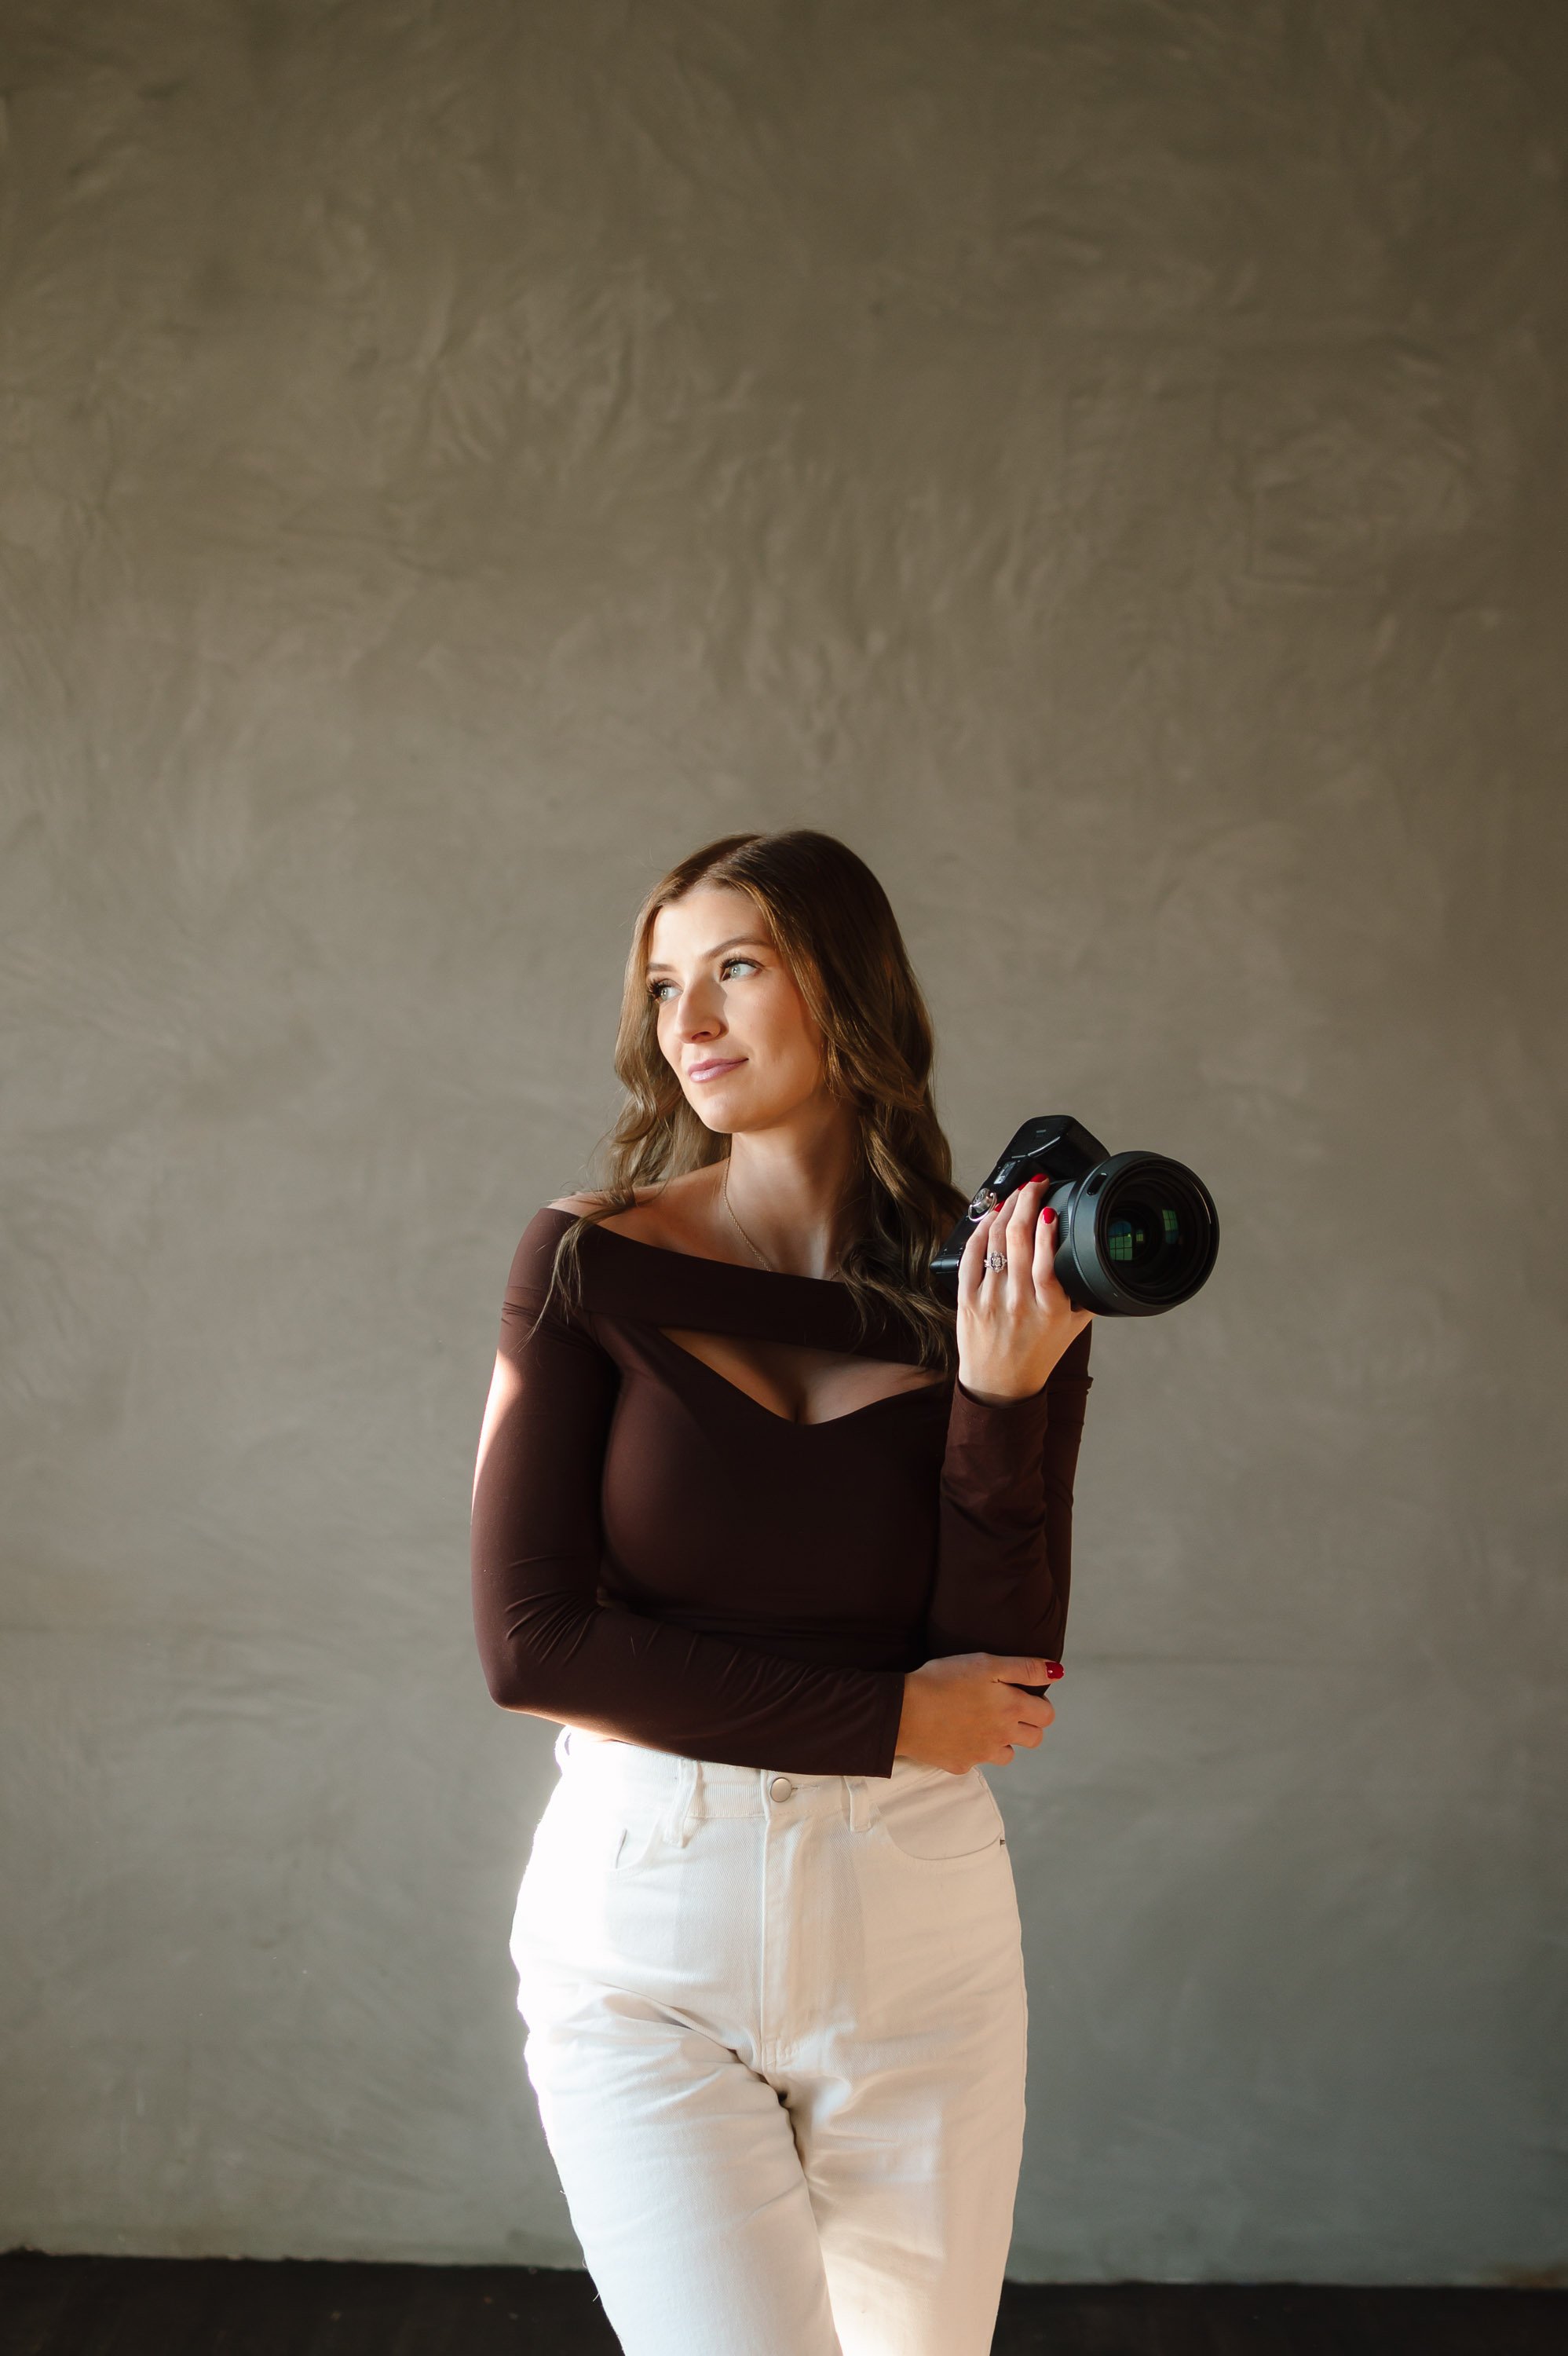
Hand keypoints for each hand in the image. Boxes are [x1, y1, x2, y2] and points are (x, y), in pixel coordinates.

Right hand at [896, 1652, 1060, 1772]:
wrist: (902, 1711)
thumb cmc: (943, 1679)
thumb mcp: (986, 1663)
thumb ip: (1024, 1668)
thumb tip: (1057, 1672)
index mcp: (1012, 1709)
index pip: (1047, 1715)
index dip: (1039, 1704)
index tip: (1021, 1695)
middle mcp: (1002, 1736)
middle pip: (1034, 1739)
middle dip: (1027, 1724)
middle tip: (1003, 1708)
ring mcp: (982, 1755)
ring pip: (1008, 1753)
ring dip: (1002, 1740)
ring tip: (980, 1720)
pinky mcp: (961, 1765)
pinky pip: (977, 1761)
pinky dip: (973, 1749)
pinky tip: (957, 1732)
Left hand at [957, 1176, 1093, 1404]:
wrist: (1000, 1385)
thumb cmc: (1039, 1354)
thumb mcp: (1074, 1327)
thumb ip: (1086, 1294)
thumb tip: (1098, 1259)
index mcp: (1049, 1309)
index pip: (1047, 1263)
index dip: (1047, 1231)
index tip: (1051, 1208)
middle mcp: (1018, 1303)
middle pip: (1018, 1241)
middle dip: (1026, 1203)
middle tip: (1034, 1185)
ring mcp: (989, 1300)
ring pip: (994, 1242)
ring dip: (1005, 1210)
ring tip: (1016, 1194)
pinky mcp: (967, 1300)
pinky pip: (970, 1256)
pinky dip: (979, 1230)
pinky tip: (990, 1215)